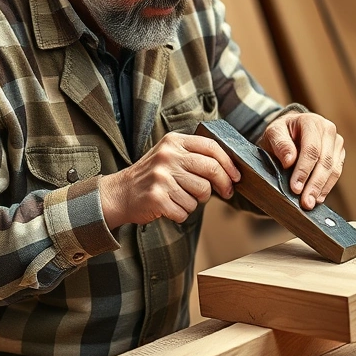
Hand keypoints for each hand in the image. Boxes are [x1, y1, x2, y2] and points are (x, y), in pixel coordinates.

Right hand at [98, 133, 240, 227]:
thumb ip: (194, 155)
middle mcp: (167, 156)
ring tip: (180, 197)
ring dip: (195, 201)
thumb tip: (229, 168)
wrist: (119, 193)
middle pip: (211, 169)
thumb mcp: (169, 155)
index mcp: (173, 141)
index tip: (236, 176)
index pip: (211, 147)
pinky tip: (169, 207)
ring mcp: (161, 176)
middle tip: (226, 192)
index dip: (229, 162)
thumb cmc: (151, 176)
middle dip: (223, 184)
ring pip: (200, 193)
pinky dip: (181, 213)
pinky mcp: (157, 197)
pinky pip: (185, 210)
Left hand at [259, 113, 344, 209]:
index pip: (311, 149)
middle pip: (324, 161)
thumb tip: (289, 160)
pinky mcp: (339, 154)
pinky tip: (318, 198)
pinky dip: (327, 187)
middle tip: (305, 202)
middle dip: (314, 184)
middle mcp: (328, 130)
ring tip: (310, 203)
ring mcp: (336, 142)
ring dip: (322, 188)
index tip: (295, 188)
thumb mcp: (273, 133)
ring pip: (333, 169)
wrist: (291, 130)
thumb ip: (280, 144)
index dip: (304, 170)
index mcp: (311, 122)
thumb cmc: (281, 133)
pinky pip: (336, 173)